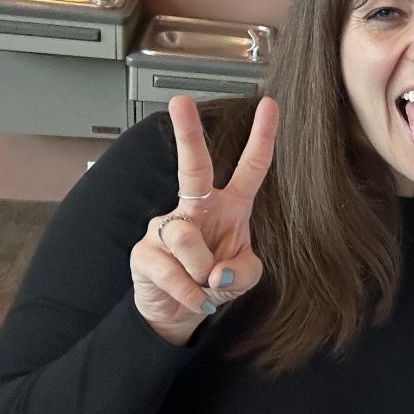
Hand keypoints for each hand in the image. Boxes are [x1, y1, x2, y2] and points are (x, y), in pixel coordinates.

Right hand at [129, 96, 279, 345]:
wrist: (177, 312)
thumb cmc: (213, 282)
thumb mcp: (243, 279)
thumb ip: (243, 274)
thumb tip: (217, 273)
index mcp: (229, 206)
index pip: (250, 168)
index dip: (262, 138)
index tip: (270, 104)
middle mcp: (196, 207)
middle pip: (193, 166)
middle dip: (188, 134)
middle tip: (180, 101)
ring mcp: (165, 225)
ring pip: (187, 239)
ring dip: (202, 272)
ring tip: (202, 284)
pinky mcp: (144, 250)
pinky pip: (172, 272)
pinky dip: (188, 293)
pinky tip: (191, 298)